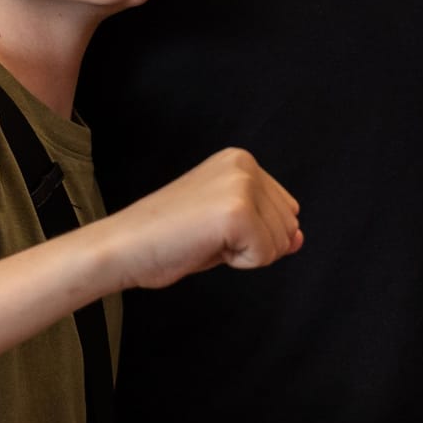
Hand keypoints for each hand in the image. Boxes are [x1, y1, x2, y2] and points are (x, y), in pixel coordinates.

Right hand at [102, 148, 302, 290]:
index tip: (213, 228)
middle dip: (254, 244)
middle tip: (207, 237)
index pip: (287, 210)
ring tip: (204, 239)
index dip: (255, 234)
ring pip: (280, 242)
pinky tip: (205, 246)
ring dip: (245, 254)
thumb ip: (266, 225)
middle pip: (288, 226)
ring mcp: (242, 186)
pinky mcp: (237, 212)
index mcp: (241, 159)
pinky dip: (238, 263)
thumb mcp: (227, 226)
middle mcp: (244, 164)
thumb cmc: (167, 239)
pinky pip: (265, 256)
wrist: (124, 247)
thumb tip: (299, 238)